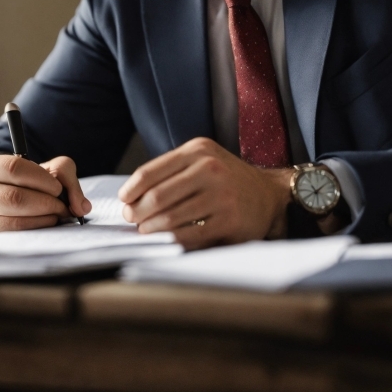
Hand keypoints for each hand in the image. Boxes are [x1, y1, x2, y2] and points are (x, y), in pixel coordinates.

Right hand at [0, 153, 91, 232]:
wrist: (3, 194)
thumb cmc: (26, 177)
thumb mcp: (46, 166)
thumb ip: (66, 176)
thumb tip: (80, 206)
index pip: (15, 168)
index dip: (42, 179)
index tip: (57, 187)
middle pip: (15, 197)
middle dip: (46, 202)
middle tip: (62, 205)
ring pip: (15, 219)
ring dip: (44, 217)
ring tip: (57, 213)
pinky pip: (14, 234)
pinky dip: (36, 228)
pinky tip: (46, 222)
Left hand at [118, 138, 292, 248]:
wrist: (268, 193)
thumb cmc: (226, 178)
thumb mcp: (202, 160)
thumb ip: (171, 172)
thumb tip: (131, 197)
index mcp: (198, 150)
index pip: (150, 172)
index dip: (130, 191)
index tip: (124, 202)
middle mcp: (210, 168)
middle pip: (157, 196)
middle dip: (138, 213)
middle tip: (132, 220)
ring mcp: (221, 194)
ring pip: (170, 218)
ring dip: (152, 229)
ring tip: (147, 231)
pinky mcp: (229, 220)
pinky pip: (189, 235)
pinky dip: (173, 240)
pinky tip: (168, 239)